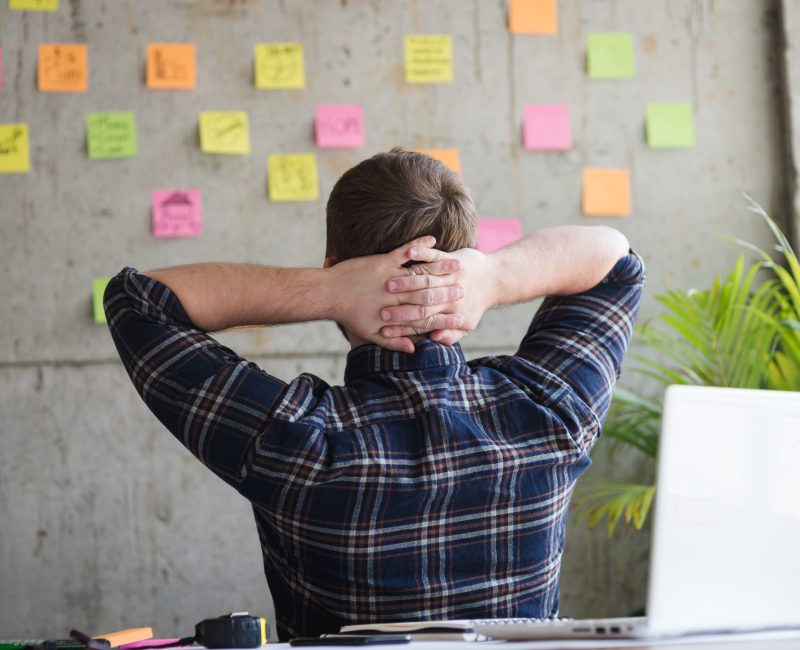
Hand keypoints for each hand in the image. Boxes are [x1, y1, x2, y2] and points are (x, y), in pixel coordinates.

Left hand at [327, 236, 464, 352]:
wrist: (328, 295)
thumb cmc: (348, 315)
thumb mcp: (370, 333)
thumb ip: (393, 342)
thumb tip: (412, 349)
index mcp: (396, 314)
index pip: (427, 318)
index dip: (446, 318)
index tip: (462, 317)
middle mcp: (397, 297)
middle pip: (430, 295)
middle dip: (450, 291)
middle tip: (467, 287)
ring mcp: (391, 278)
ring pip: (421, 274)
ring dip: (441, 267)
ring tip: (457, 263)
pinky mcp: (383, 262)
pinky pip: (405, 252)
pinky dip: (419, 245)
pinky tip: (433, 239)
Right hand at [379, 247, 494, 345]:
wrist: (494, 279)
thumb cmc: (475, 305)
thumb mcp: (466, 326)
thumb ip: (449, 335)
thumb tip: (434, 339)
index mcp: (452, 313)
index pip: (424, 321)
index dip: (403, 326)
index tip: (384, 329)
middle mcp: (450, 294)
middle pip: (422, 301)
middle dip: (400, 307)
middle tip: (381, 311)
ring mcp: (451, 275)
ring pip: (426, 278)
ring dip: (407, 281)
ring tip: (388, 283)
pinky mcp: (451, 258)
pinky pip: (435, 255)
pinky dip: (422, 251)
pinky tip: (410, 252)